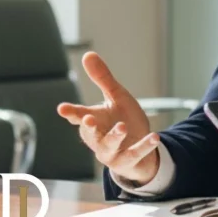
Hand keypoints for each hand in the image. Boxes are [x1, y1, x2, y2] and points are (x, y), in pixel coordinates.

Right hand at [57, 52, 159, 184]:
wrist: (141, 147)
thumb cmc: (124, 119)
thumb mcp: (116, 97)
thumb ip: (102, 79)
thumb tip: (87, 55)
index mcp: (94, 120)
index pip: (79, 116)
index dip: (70, 112)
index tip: (62, 108)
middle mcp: (98, 138)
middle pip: (90, 134)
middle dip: (89, 127)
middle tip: (88, 119)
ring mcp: (111, 152)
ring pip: (108, 147)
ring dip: (114, 137)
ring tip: (122, 127)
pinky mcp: (127, 161)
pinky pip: (134, 154)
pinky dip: (144, 146)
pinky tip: (155, 137)